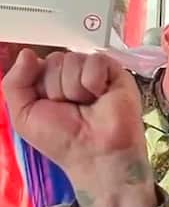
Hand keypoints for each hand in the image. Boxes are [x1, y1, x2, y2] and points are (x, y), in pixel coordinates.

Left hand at [3, 50, 154, 206]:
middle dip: (56, 88)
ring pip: (73, 60)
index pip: (37, 63)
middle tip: (70, 109)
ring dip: (74, 89)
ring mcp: (94, 72)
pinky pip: (96, 61)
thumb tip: (27, 53)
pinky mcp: (116, 72)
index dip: (38, 82)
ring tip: (87, 106)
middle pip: (55, 60)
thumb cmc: (62, 140)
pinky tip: (99, 97)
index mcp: (49, 82)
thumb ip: (14, 83)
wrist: (94, 153)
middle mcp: (72, 75)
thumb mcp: (23, 115)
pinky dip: (93, 82)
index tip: (47, 104)